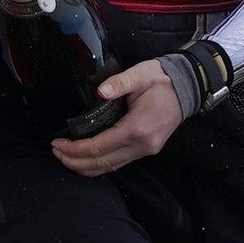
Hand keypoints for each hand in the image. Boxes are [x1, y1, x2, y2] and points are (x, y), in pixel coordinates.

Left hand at [51, 60, 183, 175]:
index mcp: (137, 128)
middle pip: (103, 163)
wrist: (187, 88)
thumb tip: (100, 91)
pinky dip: (100, 165)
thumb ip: (119, 83)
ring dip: (86, 166)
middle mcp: (142, 145)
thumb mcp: (140, 74)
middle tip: (56, 152)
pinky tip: (86, 160)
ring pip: (110, 167)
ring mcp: (145, 150)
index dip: (76, 149)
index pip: (100, 146)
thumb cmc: (162, 80)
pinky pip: (119, 163)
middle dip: (76, 161)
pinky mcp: (146, 149)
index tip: (58, 143)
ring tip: (65, 158)